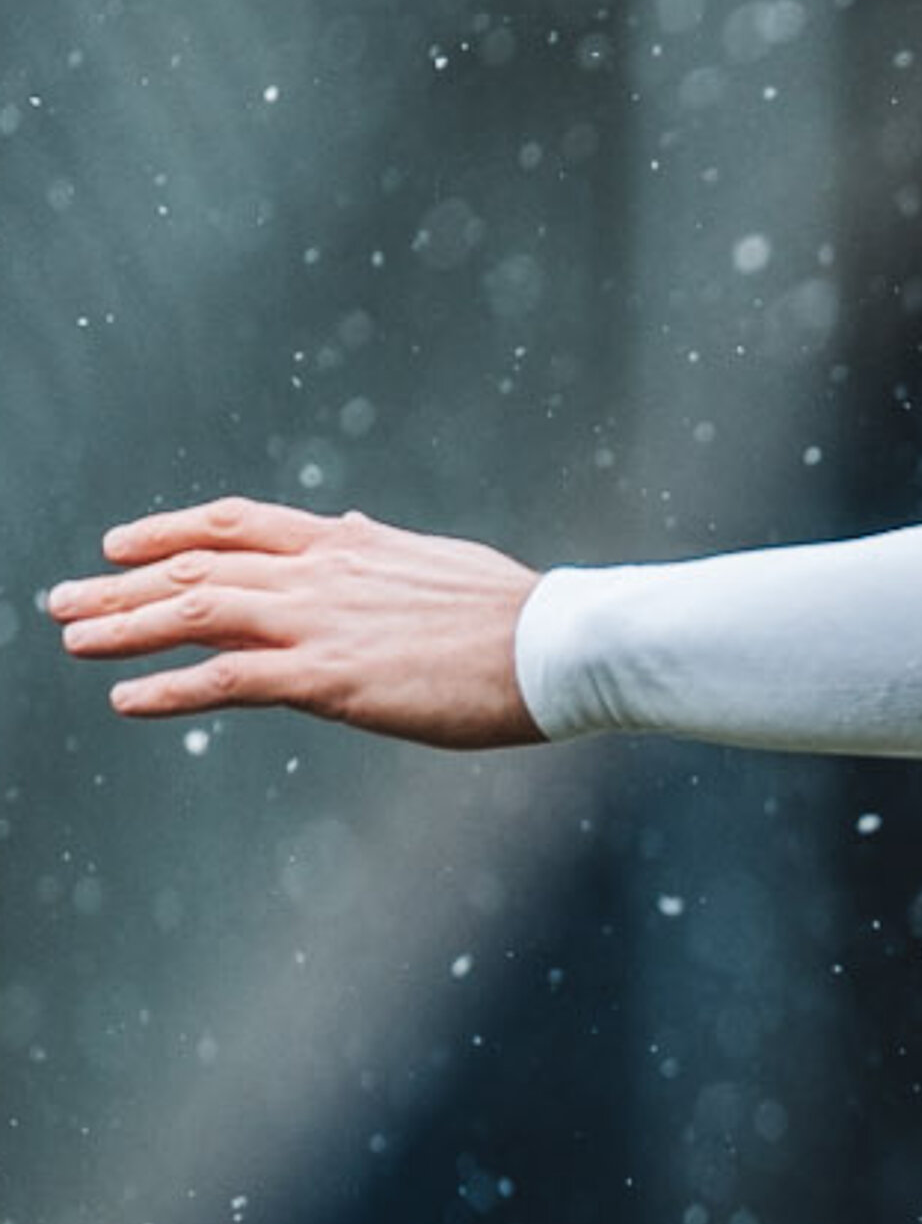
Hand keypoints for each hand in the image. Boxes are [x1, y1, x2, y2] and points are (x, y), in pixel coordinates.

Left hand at [42, 498, 544, 749]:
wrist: (556, 644)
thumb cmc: (515, 613)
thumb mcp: (437, 560)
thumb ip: (378, 547)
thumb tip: (346, 525)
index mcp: (350, 543)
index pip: (238, 523)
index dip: (170, 530)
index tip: (121, 543)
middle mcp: (321, 572)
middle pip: (197, 567)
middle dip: (121, 584)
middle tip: (63, 599)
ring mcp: (320, 622)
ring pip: (195, 613)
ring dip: (123, 627)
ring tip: (71, 640)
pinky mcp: (328, 677)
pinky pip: (225, 680)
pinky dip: (167, 688)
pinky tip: (126, 700)